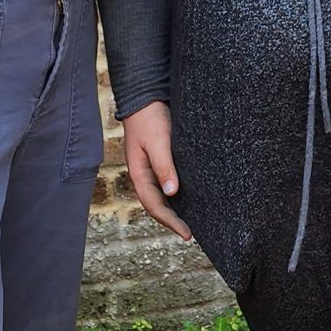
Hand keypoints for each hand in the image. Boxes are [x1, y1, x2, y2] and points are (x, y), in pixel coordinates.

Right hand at [121, 102, 190, 240]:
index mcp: (138, 174)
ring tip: (191, 220)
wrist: (145, 96)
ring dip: (174, 209)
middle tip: (190, 233)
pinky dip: (176, 194)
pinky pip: (166, 183)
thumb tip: (172, 192)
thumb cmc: (150, 118)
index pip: (154, 206)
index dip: (170, 222)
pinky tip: (188, 197)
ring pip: (161, 195)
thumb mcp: (158, 142)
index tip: (186, 234)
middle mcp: (143, 174)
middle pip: (157, 205)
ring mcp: (149, 168)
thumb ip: (165, 166)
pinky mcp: (158, 160)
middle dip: (172, 221)